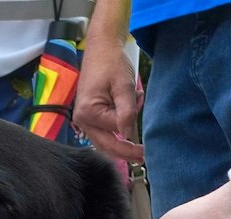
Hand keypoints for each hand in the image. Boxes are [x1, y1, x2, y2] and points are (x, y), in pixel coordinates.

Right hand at [74, 33, 143, 162]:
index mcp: (88, 113)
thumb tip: (128, 134)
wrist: (101, 48)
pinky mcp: (89, 116)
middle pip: (105, 145)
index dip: (131, 138)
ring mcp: (84, 119)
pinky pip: (104, 131)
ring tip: (138, 148)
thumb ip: (126, 111)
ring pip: (104, 141)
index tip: (148, 147)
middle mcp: (82, 120)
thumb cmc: (112, 63)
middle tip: (143, 159)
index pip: (114, 133)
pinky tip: (128, 125)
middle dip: (124, 153)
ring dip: (121, 143)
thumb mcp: (124, 86)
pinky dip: (117, 132)